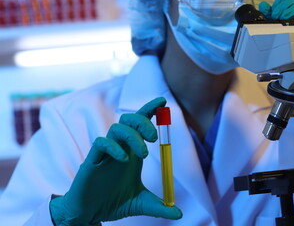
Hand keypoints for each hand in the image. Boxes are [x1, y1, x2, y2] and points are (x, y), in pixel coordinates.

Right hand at [50, 97, 181, 225]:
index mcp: (133, 152)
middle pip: (130, 120)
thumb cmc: (113, 203)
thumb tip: (180, 214)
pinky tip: (124, 160)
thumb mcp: (142, 204)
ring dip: (133, 136)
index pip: (141, 124)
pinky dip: (114, 147)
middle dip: (144, 122)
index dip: (150, 110)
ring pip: (117, 128)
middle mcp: (121, 148)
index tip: (163, 102)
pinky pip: (101, 143)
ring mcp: (106, 153)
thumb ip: (160, 207)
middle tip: (154, 139)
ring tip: (143, 154)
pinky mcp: (92, 160)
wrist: (91, 214)